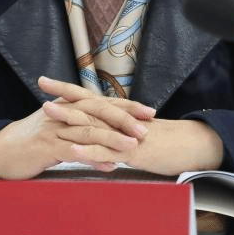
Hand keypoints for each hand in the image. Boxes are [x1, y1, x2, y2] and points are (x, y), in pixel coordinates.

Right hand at [0, 76, 154, 178]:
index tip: (149, 111)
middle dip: (125, 118)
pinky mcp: (47, 147)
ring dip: (113, 137)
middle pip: (98, 110)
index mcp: (66, 105)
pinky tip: (110, 165)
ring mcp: (54, 129)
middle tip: (146, 127)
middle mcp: (62, 113)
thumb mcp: (55, 129)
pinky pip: (74, 151)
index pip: (101, 101)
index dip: (126, 105)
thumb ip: (79, 129)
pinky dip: (94, 158)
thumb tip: (106, 137)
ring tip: (134, 144)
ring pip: (89, 129)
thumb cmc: (28, 144)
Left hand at [40, 76, 223, 176]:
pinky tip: (72, 148)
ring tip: (48, 113)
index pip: (89, 98)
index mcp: (119, 116)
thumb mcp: (136, 136)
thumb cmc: (165, 144)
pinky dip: (89, 150)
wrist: (193, 148)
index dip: (67, 89)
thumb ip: (116, 134)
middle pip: (88, 104)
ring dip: (69, 117)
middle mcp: (120, 121)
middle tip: (41, 84)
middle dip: (63, 94)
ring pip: (93, 125)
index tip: (45, 82)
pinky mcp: (133, 152)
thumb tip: (100, 134)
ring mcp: (125, 135)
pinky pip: (108, 151)